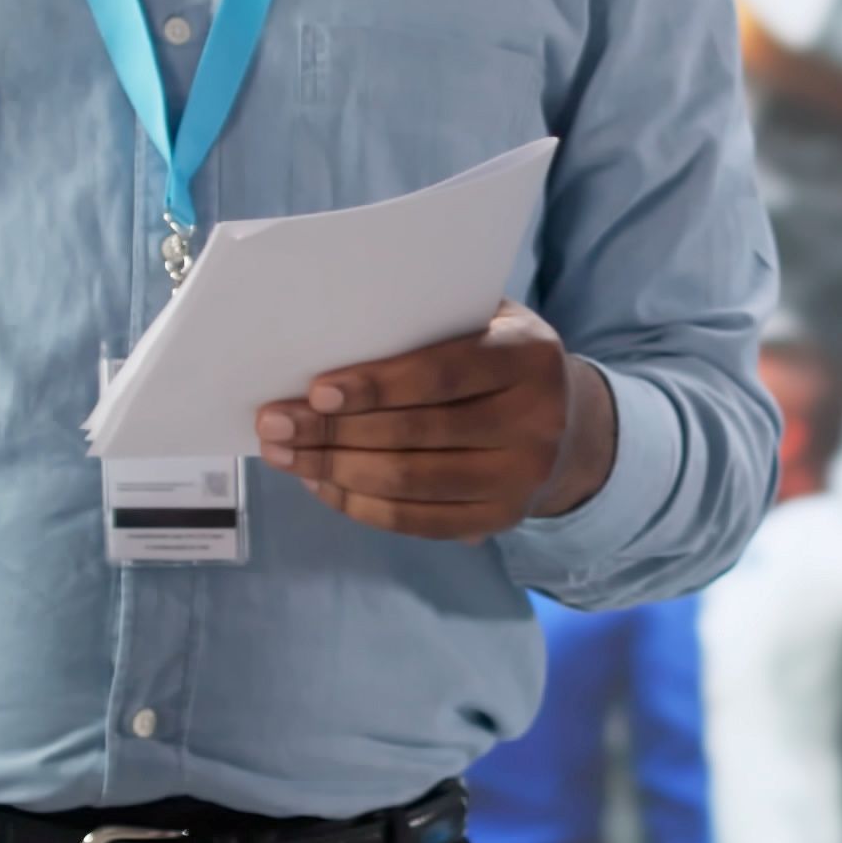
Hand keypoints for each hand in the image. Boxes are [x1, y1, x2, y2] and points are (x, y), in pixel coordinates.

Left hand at [264, 312, 610, 542]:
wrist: (567, 423)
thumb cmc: (495, 355)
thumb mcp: (482, 321)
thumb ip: (426, 323)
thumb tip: (329, 338)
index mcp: (530, 358)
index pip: (442, 375)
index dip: (376, 385)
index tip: (316, 390)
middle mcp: (537, 423)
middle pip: (416, 434)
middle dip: (333, 431)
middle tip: (274, 423)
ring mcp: (520, 480)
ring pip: (409, 483)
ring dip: (334, 470)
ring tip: (285, 454)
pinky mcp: (499, 521)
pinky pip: (415, 521)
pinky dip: (359, 504)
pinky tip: (321, 482)